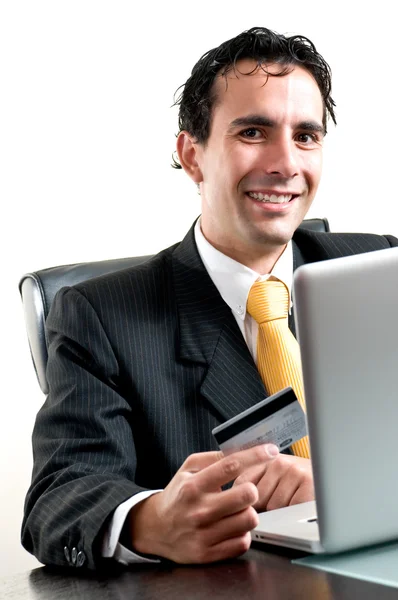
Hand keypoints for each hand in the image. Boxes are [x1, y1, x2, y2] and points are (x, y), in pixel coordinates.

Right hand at [128, 444, 278, 563]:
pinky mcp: (208, 554)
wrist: (156, 528)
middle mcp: (199, 509)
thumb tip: (242, 450)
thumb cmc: (178, 494)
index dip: (255, 456)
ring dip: (248, 513)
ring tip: (237, 511)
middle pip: (247, 495)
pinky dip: (242, 533)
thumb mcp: (188, 469)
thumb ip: (214, 458)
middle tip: (245, 492)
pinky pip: (243, 542)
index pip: (231, 465)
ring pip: (249, 520)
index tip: (271, 450)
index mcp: (194, 485)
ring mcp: (204, 534)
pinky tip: (232, 527)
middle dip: (252, 490)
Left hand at [234, 454, 313, 511]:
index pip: (242, 482)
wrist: (330, 473)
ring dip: (281, 512)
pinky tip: (300, 506)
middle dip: (264, 507)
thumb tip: (237, 505)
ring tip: (291, 503)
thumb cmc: (298, 481)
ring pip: (274, 506)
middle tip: (277, 504)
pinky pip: (291, 509)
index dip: (244, 499)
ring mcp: (294, 471)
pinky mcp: (308, 482)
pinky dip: (295, 514)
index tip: (249, 506)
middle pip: (257, 497)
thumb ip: (255, 483)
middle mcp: (279, 462)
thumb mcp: (274, 476)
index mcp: (266, 459)